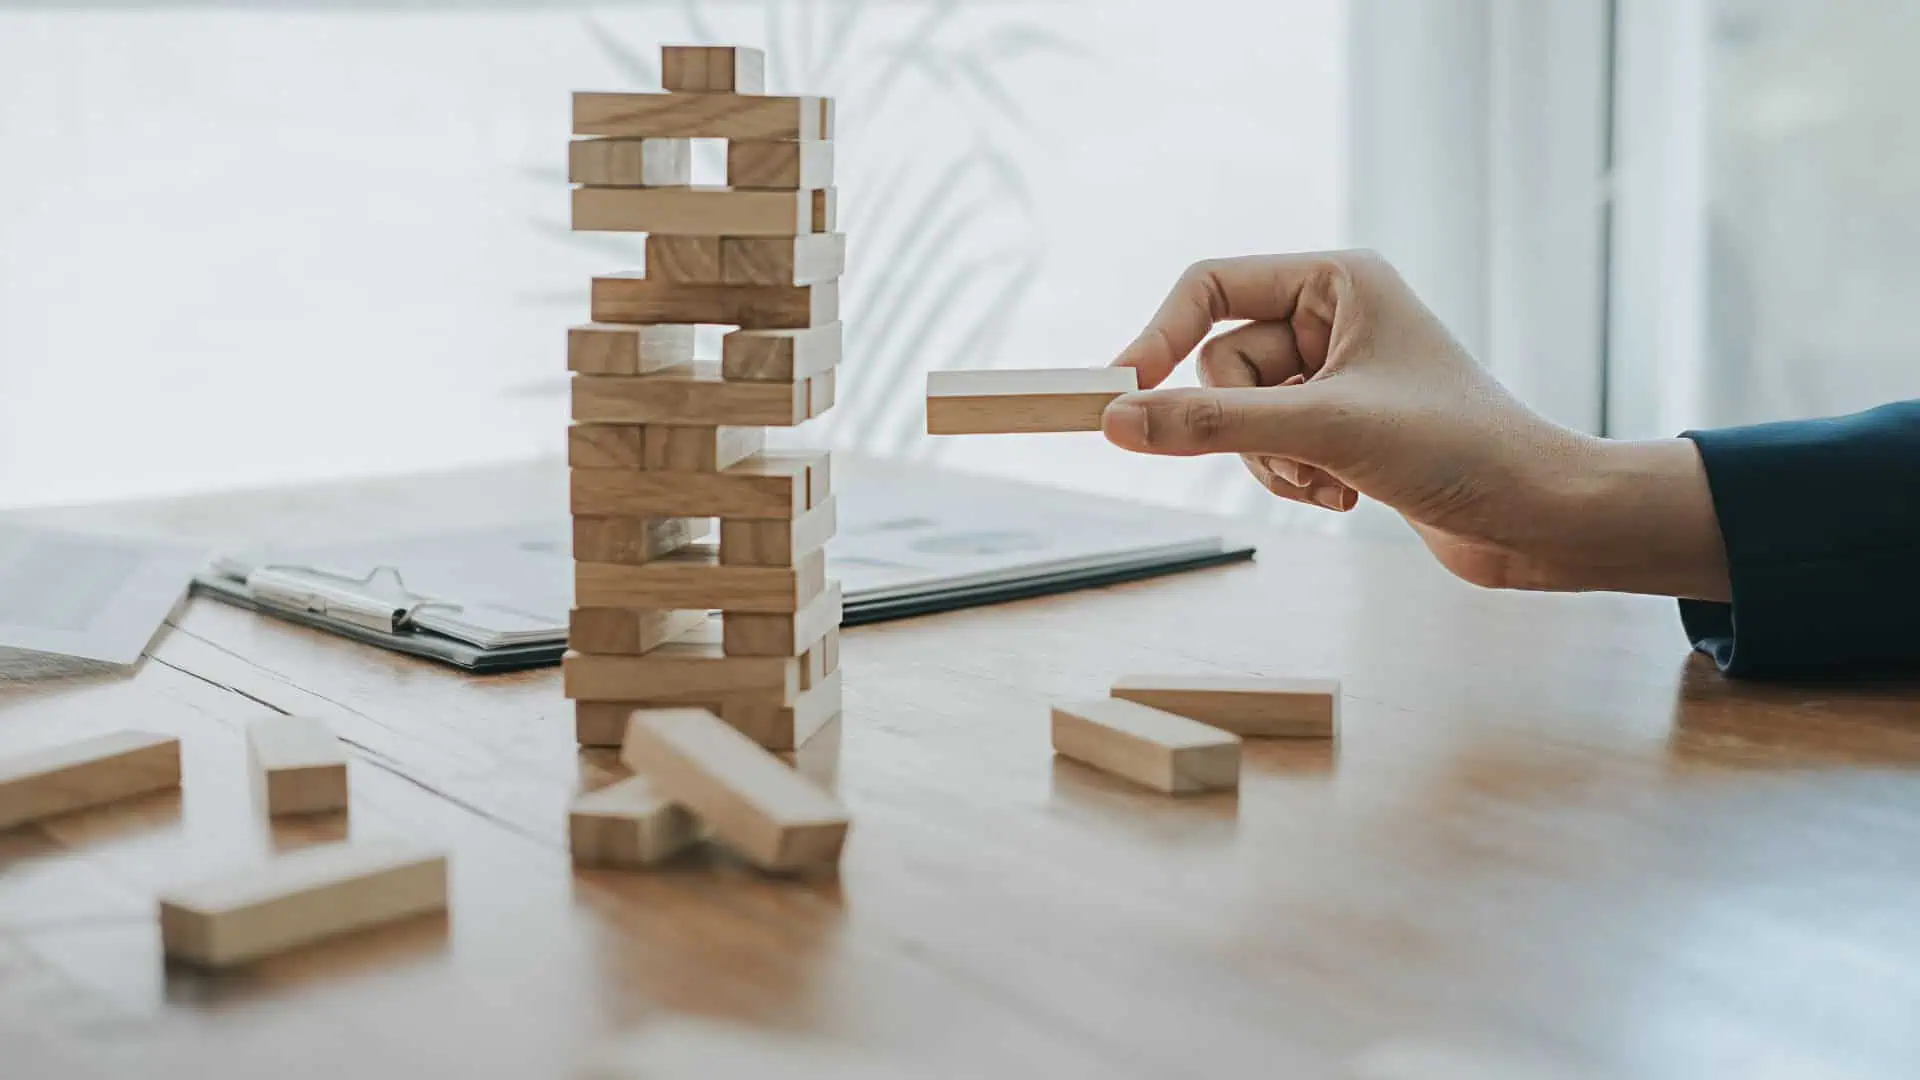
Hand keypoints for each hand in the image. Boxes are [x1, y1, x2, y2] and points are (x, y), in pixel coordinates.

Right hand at [1102, 250, 1729, 599]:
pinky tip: (1347, 495)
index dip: (1159, 336)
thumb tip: (1117, 420)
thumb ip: (1213, 424)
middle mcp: (1333, 316)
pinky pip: (1268, 448)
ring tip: (1334, 481)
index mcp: (1337, 279)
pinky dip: (1295, 479)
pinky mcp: (1339, 427)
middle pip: (1220, 365)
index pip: (1211, 286)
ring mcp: (1333, 374)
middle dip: (1248, 426)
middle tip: (1303, 454)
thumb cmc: (1459, 449)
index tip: (1120, 393)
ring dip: (1273, 463)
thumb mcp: (1324, 430)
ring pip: (1239, 417)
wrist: (1538, 518)